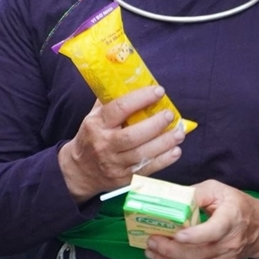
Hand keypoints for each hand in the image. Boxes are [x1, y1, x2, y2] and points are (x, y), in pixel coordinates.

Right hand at [58, 86, 185, 202]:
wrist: (79, 171)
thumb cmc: (91, 137)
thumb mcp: (93, 117)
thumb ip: (110, 100)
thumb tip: (132, 80)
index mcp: (96, 124)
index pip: (119, 109)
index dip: (141, 98)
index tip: (158, 91)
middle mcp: (104, 144)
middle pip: (132, 135)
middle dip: (155, 124)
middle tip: (170, 115)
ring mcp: (114, 163)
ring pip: (142, 154)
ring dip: (164, 143)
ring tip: (179, 133)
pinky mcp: (123, 178)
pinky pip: (146, 169)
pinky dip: (163, 161)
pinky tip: (175, 151)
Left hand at [145, 180, 258, 258]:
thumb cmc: (237, 205)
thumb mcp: (218, 190)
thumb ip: (195, 193)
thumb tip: (170, 199)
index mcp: (232, 218)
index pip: (214, 231)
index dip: (195, 235)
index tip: (177, 235)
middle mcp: (230, 242)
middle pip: (198, 253)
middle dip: (170, 249)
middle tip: (151, 241)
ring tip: (151, 250)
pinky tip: (163, 258)